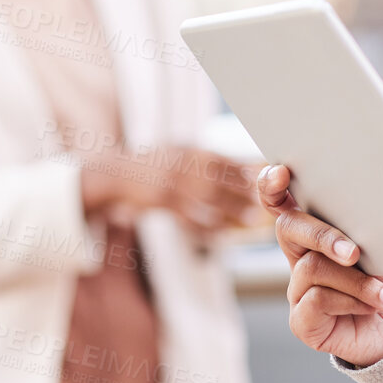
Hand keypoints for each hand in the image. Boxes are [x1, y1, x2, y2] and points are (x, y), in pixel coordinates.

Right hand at [82, 146, 264, 235]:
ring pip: (207, 198)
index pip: (223, 159)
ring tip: (252, 218)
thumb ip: (207, 158)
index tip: (266, 177)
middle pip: (220, 178)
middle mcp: (182, 164)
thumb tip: (243, 166)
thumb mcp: (179, 151)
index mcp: (189, 150)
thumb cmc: (155, 162)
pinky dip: (206, 226)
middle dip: (244, 190)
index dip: (246, 169)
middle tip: (267, 200)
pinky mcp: (161, 202)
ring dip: (232, 209)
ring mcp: (171, 184)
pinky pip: (188, 217)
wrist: (115, 173)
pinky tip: (222, 233)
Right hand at [257, 159, 382, 368]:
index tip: (280, 172)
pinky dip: (351, 302)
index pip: (282, 197)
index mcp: (321, 223)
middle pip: (287, 228)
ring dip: (354, 279)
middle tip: (353, 250)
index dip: (272, 182)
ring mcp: (301, 287)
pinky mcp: (306, 321)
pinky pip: (314, 303)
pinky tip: (377, 304)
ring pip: (309, 268)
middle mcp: (304, 252)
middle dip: (321, 234)